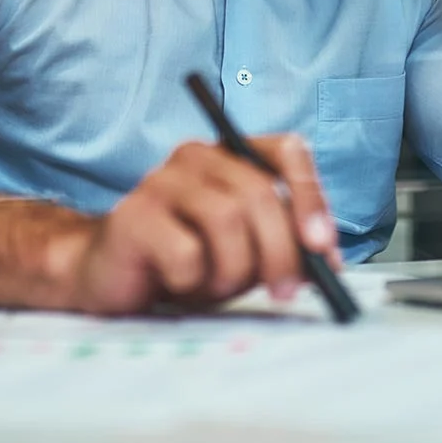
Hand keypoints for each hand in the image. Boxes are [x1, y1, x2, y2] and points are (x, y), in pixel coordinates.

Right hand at [61, 135, 339, 314]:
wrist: (113, 277)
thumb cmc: (188, 261)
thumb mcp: (250, 251)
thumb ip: (288, 245)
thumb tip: (328, 261)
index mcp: (232, 153)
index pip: (286, 151)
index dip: (311, 197)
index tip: (321, 245)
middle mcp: (198, 155)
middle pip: (259, 193)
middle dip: (281, 251)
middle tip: (285, 291)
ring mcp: (162, 181)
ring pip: (226, 221)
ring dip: (233, 270)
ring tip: (215, 286)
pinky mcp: (134, 216)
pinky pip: (187, 254)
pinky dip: (194, 281)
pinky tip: (177, 283)